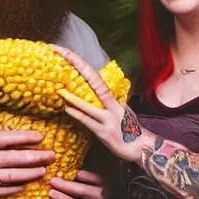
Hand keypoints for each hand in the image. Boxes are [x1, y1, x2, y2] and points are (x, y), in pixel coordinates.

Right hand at [0, 130, 54, 196]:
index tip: (42, 138)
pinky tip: (24, 186)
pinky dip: (11, 189)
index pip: (7, 138)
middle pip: (12, 159)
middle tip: (51, 155)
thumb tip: (28, 139)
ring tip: (43, 172)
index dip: (26, 137)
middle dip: (35, 157)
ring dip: (27, 174)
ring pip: (7, 176)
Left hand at [51, 45, 151, 164]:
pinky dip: (77, 114)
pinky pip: (88, 121)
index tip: (66, 52)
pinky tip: (67, 109)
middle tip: (62, 54)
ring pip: (89, 105)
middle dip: (77, 66)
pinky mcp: (103, 132)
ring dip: (73, 98)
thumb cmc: (128, 128)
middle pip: (93, 81)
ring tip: (60, 91)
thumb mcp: (120, 110)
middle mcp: (111, 105)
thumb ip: (109, 102)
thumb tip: (94, 94)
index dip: (81, 63)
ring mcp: (108, 118)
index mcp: (114, 98)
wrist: (139, 146)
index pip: (95, 76)